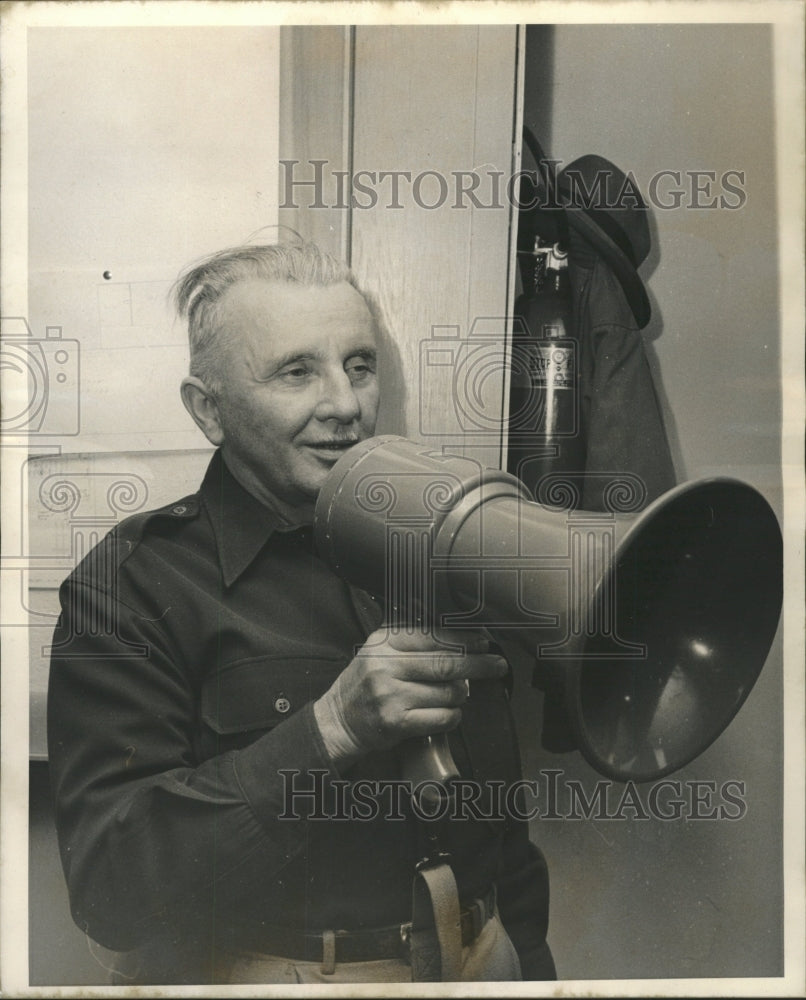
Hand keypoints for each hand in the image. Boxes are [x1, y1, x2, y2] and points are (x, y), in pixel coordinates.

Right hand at [314, 627, 507, 765]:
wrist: (339, 719)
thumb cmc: (366, 682)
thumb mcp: (380, 649)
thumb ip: (411, 638)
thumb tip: (460, 634)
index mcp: (384, 642)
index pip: (433, 636)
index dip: (464, 640)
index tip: (483, 642)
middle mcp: (386, 666)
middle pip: (446, 664)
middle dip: (479, 664)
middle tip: (497, 664)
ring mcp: (390, 695)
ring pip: (448, 693)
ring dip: (461, 694)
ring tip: (456, 693)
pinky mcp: (397, 722)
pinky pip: (442, 717)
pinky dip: (453, 715)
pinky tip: (447, 712)